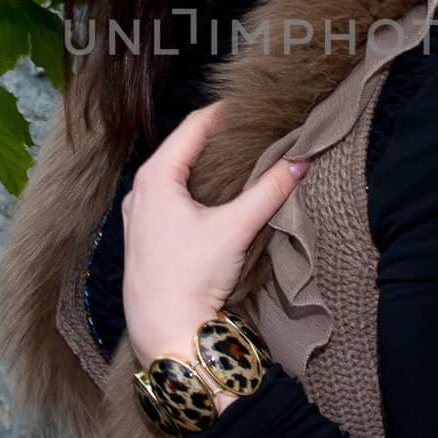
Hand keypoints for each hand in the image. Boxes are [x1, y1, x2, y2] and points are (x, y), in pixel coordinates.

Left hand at [121, 97, 309, 367]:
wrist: (165, 332)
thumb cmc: (190, 278)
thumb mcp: (236, 228)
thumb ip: (270, 191)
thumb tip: (300, 161)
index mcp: (155, 177)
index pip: (192, 127)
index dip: (223, 113)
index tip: (249, 105)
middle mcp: (139, 191)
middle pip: (180, 148)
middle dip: (214, 137)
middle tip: (248, 128)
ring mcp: (137, 215)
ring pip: (172, 173)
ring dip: (202, 164)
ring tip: (235, 157)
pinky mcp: (143, 236)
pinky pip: (167, 196)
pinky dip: (191, 187)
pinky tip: (213, 196)